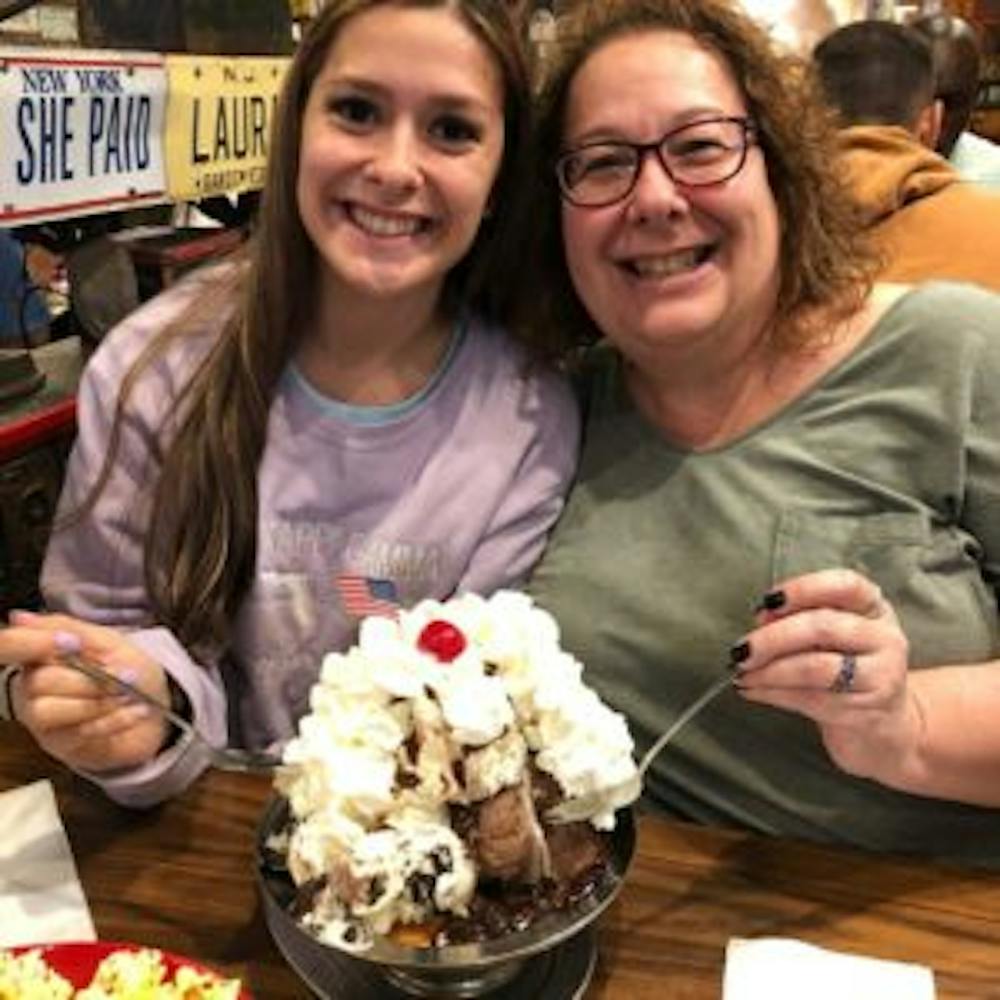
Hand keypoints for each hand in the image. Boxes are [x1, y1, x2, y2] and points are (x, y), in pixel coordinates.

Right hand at [1, 611, 169, 772]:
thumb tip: (21, 617)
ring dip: (96, 702)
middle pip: (39, 681)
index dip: (30, 642)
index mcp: (41, 654)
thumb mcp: (108, 641)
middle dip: (87, 679)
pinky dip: (114, 719)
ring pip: (48, 711)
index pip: (12, 646)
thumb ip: (70, 628)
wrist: (159, 706)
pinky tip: (136, 711)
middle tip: (124, 675)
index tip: (69, 641)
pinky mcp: (62, 744)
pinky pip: (77, 733)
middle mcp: (32, 687)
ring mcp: (44, 719)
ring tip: (128, 695)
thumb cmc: (130, 670)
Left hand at [731, 569, 924, 782]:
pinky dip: (772, 694)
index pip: (844, 585)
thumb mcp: (828, 636)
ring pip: (815, 668)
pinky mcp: (867, 711)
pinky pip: (810, 699)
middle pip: (822, 626)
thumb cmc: (845, 667)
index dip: (802, 589)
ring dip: (768, 671)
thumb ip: (798, 620)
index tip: (767, 601)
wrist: (883, 724)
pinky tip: (751, 690)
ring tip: (742, 673)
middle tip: (741, 650)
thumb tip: (762, 619)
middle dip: (772, 638)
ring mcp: (882, 676)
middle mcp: (885, 637)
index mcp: (873, 607)